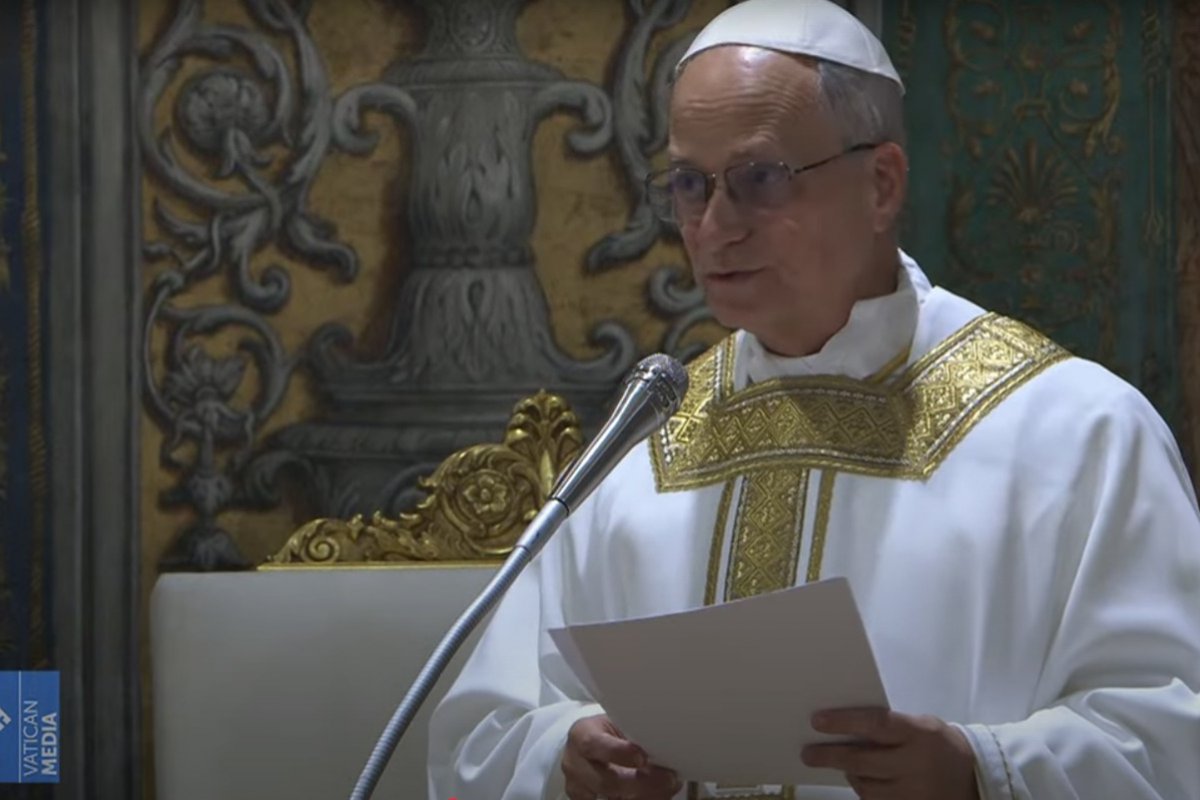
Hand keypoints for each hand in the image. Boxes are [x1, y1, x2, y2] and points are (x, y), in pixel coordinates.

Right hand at [562, 714, 681, 799]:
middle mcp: (576, 765)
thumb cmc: (606, 733)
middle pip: (606, 782)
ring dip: (645, 796)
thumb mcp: (614, 723)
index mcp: (582, 735)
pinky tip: (655, 795)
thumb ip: (633, 734)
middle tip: (670, 779)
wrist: (584, 749)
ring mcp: (580, 789)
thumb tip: (666, 744)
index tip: (643, 757)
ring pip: (612, 799)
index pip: (595, 744)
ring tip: (667, 788)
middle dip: (642, 784)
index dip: (619, 752)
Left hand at [800, 708, 979, 799]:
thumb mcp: (920, 724)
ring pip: (866, 787)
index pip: (875, 724)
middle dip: (830, 756)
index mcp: (918, 733)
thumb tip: (845, 725)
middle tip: (808, 753)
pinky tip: (859, 781)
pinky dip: (864, 791)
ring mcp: (914, 792)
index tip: (817, 721)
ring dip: (848, 774)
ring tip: (838, 765)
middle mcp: (915, 764)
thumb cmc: (938, 743)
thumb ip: (889, 725)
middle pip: (863, 761)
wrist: (975, 777)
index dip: (843, 722)